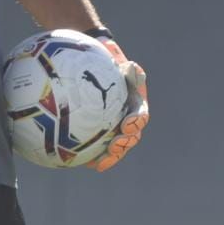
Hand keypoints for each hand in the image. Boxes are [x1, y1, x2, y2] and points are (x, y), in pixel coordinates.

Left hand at [90, 35, 147, 172]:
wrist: (91, 69)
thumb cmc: (107, 64)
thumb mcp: (118, 62)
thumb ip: (128, 68)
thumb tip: (131, 66)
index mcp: (135, 105)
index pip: (140, 116)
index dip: (136, 122)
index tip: (126, 124)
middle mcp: (127, 119)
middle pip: (131, 137)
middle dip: (125, 144)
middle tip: (115, 145)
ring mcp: (113, 129)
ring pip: (116, 147)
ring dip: (112, 156)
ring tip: (101, 162)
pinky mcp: (98, 136)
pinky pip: (97, 149)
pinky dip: (93, 157)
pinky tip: (83, 163)